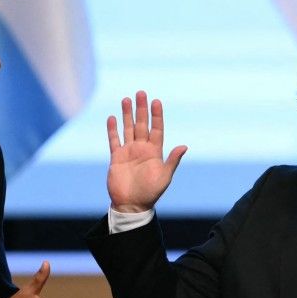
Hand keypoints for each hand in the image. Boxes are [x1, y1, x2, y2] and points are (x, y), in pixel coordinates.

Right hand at [106, 90, 187, 212]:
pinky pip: (114, 140)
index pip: (156, 129)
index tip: (156, 101)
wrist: (131, 205)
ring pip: (128, 128)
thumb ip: (172, 160)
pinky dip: (112, 129)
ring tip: (126, 99)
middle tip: (140, 93)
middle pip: (142, 124)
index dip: (156, 115)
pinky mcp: (116, 157)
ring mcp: (129, 152)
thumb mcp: (164, 176)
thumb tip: (184, 146)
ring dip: (127, 114)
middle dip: (141, 109)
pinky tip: (112, 118)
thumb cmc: (150, 192)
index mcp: (155, 152)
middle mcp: (142, 149)